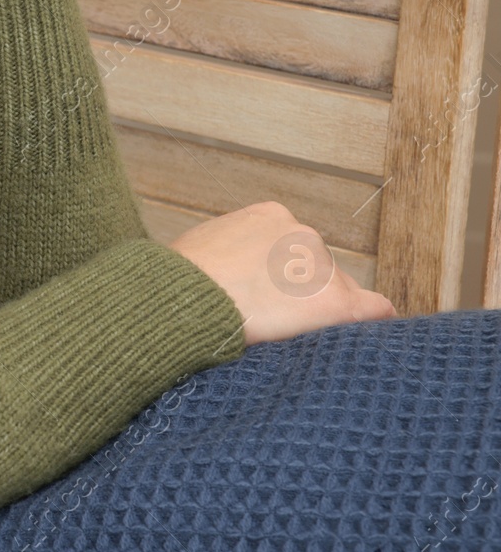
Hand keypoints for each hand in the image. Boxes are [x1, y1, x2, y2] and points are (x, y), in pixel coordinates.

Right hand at [168, 201, 397, 346]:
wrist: (183, 301)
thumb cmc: (179, 282)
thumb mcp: (203, 249)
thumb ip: (231, 254)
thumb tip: (231, 274)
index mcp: (269, 217)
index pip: (295, 248)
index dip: (287, 276)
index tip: (277, 296)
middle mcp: (302, 234)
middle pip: (319, 271)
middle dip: (304, 294)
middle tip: (276, 322)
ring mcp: (320, 266)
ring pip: (338, 294)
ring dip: (320, 312)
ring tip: (289, 335)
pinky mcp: (334, 301)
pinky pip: (372, 309)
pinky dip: (372, 320)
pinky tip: (370, 335)